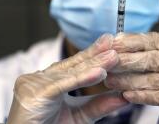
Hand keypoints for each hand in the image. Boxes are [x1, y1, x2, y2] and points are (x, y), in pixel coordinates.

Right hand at [7, 34, 127, 123]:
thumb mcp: (80, 116)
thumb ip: (99, 105)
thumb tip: (123, 97)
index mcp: (51, 80)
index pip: (76, 65)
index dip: (93, 55)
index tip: (111, 45)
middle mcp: (41, 77)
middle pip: (74, 65)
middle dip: (96, 54)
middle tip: (114, 43)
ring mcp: (35, 83)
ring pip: (71, 73)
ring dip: (95, 64)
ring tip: (113, 56)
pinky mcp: (34, 93)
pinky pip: (62, 85)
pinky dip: (82, 79)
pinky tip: (100, 73)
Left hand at [104, 32, 158, 122]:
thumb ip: (151, 46)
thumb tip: (118, 40)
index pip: (155, 40)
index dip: (131, 42)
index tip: (112, 43)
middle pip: (153, 59)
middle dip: (126, 61)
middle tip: (106, 63)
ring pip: (154, 80)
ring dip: (129, 81)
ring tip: (111, 81)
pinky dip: (141, 95)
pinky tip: (127, 95)